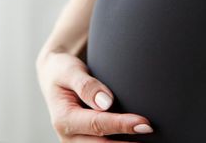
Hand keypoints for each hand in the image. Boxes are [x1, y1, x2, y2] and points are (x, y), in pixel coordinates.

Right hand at [35, 50, 152, 141]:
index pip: (97, 125)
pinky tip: (137, 138)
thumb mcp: (69, 71)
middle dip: (128, 142)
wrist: (54, 77)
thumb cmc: (63, 71)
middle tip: (151, 131)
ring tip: (149, 139)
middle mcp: (68, 136)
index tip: (144, 123)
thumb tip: (106, 102)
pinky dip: (121, 142)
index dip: (122, 125)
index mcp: (63, 118)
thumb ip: (86, 86)